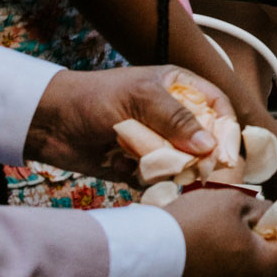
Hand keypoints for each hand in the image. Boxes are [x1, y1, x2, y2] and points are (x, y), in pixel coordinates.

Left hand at [26, 66, 232, 183]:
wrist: (49, 125)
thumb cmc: (94, 99)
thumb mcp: (140, 99)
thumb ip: (177, 120)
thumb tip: (210, 145)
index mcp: (180, 88)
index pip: (218, 107)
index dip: (227, 129)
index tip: (227, 153)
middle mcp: (173, 117)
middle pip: (207, 140)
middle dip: (207, 158)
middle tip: (206, 175)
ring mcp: (158, 143)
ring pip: (187, 163)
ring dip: (181, 173)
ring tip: (170, 180)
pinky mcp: (142, 167)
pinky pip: (163, 180)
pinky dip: (160, 186)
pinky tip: (152, 187)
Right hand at [163, 189, 276, 276]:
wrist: (139, 259)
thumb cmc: (190, 227)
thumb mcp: (234, 203)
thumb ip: (267, 211)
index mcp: (263, 269)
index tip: (264, 219)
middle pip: (268, 267)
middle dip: (257, 244)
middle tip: (231, 223)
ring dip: (233, 258)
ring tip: (207, 236)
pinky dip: (211, 272)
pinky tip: (192, 253)